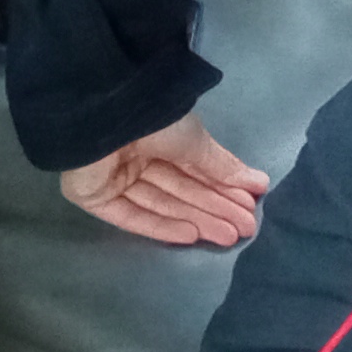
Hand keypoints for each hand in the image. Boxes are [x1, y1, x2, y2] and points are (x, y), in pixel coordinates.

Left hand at [59, 116, 269, 246]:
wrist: (105, 115)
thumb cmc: (153, 119)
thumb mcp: (196, 140)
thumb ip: (221, 166)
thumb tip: (258, 182)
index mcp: (156, 133)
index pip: (193, 168)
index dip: (223, 188)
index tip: (252, 206)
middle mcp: (134, 155)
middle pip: (179, 189)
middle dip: (214, 209)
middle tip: (246, 229)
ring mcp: (113, 177)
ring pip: (160, 203)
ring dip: (196, 220)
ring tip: (230, 236)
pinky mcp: (94, 196)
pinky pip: (130, 215)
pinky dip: (161, 226)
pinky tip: (192, 236)